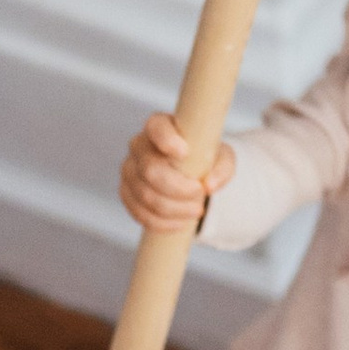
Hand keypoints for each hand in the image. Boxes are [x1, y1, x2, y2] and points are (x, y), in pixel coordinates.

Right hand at [120, 111, 234, 236]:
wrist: (189, 173)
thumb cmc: (204, 158)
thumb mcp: (221, 157)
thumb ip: (222, 168)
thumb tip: (209, 186)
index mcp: (159, 126)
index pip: (156, 128)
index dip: (167, 141)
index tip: (185, 153)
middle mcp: (138, 145)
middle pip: (150, 170)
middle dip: (178, 188)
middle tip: (200, 193)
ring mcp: (129, 170)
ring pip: (145, 195)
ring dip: (174, 209)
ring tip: (196, 210)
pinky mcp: (126, 193)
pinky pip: (138, 213)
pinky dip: (161, 223)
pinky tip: (180, 223)